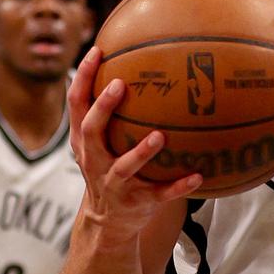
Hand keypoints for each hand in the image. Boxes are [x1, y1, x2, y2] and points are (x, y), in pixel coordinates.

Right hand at [68, 46, 199, 242]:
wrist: (107, 223)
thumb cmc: (109, 168)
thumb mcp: (99, 144)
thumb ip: (108, 113)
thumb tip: (131, 62)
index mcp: (85, 142)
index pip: (76, 105)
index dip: (82, 78)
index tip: (97, 51)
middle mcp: (94, 161)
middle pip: (91, 131)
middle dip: (103, 108)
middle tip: (119, 84)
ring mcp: (114, 183)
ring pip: (124, 166)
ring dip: (141, 151)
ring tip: (160, 135)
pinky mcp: (137, 202)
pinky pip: (160, 194)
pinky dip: (178, 186)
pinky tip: (198, 176)